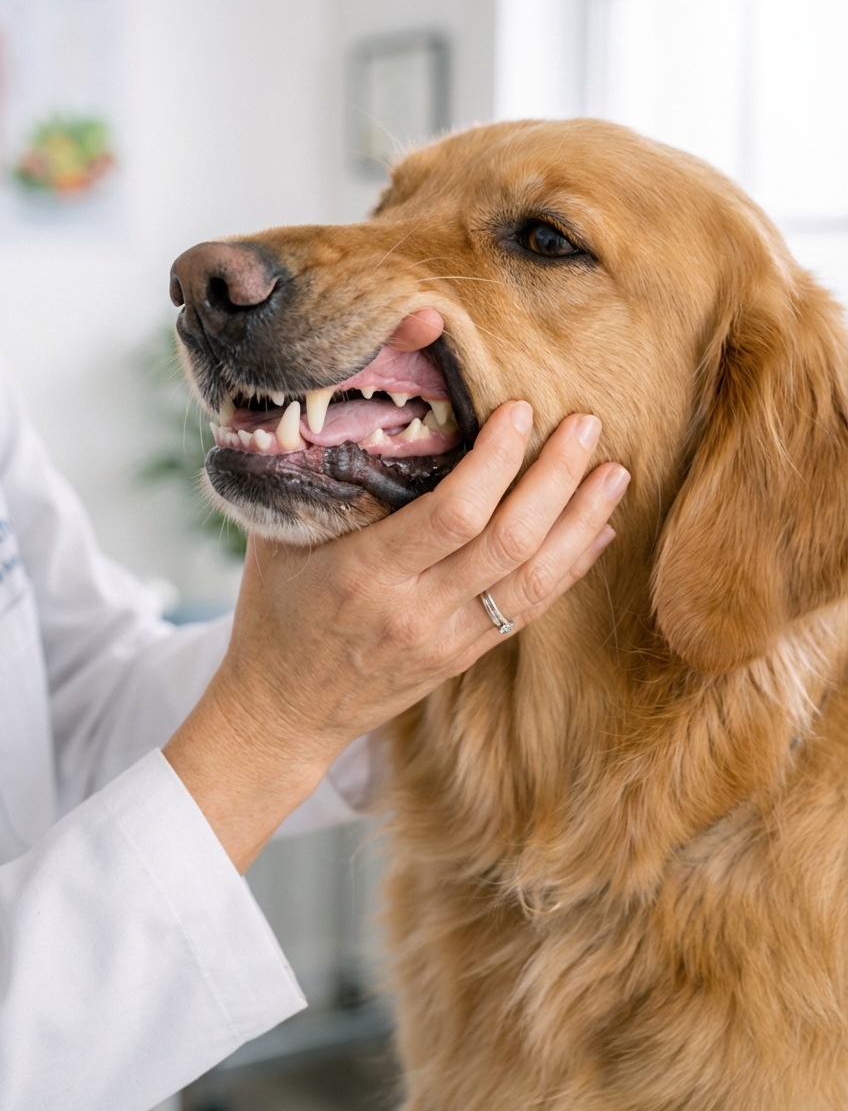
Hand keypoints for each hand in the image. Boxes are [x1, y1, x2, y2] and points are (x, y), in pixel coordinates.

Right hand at [163, 403, 628, 870]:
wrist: (281, 712)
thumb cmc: (275, 610)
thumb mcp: (277, 538)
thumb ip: (318, 475)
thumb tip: (356, 399)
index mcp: (365, 573)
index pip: (452, 514)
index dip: (497, 461)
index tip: (520, 410)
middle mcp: (415, 611)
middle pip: (509, 543)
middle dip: (557, 479)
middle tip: (587, 425)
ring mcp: (447, 641)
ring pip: (534, 580)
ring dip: (580, 522)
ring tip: (613, 473)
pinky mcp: (465, 657)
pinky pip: (530, 609)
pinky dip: (570, 568)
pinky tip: (598, 530)